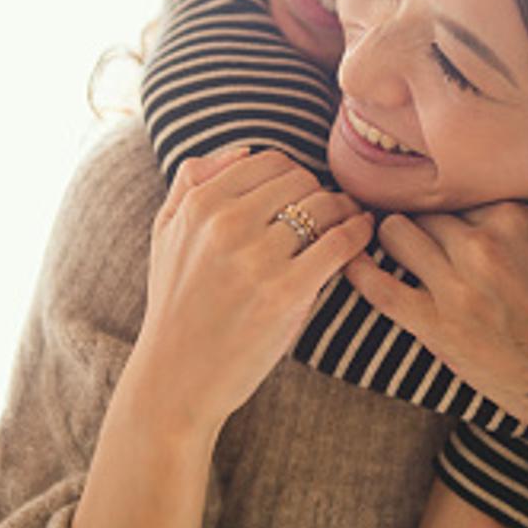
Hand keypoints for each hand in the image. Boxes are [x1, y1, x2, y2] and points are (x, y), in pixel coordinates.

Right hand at [137, 147, 373, 433]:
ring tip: (351, 221)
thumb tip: (243, 149)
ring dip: (345, 210)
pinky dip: (358, 233)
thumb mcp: (165, 234)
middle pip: (300, 180)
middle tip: (332, 210)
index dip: (294, 174)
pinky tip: (362, 236)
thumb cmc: (176, 306)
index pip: (268, 161)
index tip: (304, 194)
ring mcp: (257, 259)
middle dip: (320, 192)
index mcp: (199, 206)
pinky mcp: (286, 293)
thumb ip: (192, 181)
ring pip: (323, 207)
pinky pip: (339, 243)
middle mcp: (226, 224)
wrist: (177, 378)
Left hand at [345, 203, 527, 429]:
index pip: (461, 189)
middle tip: (416, 220)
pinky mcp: (434, 327)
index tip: (447, 207)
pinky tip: (349, 258)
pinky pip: (379, 288)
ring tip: (391, 237)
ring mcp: (454, 287)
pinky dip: (359, 269)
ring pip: (397, 234)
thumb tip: (521, 187)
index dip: (454, 200)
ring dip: (393, 234)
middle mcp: (481, 245)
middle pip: (427, 208)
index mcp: (515, 217)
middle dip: (423, 215)